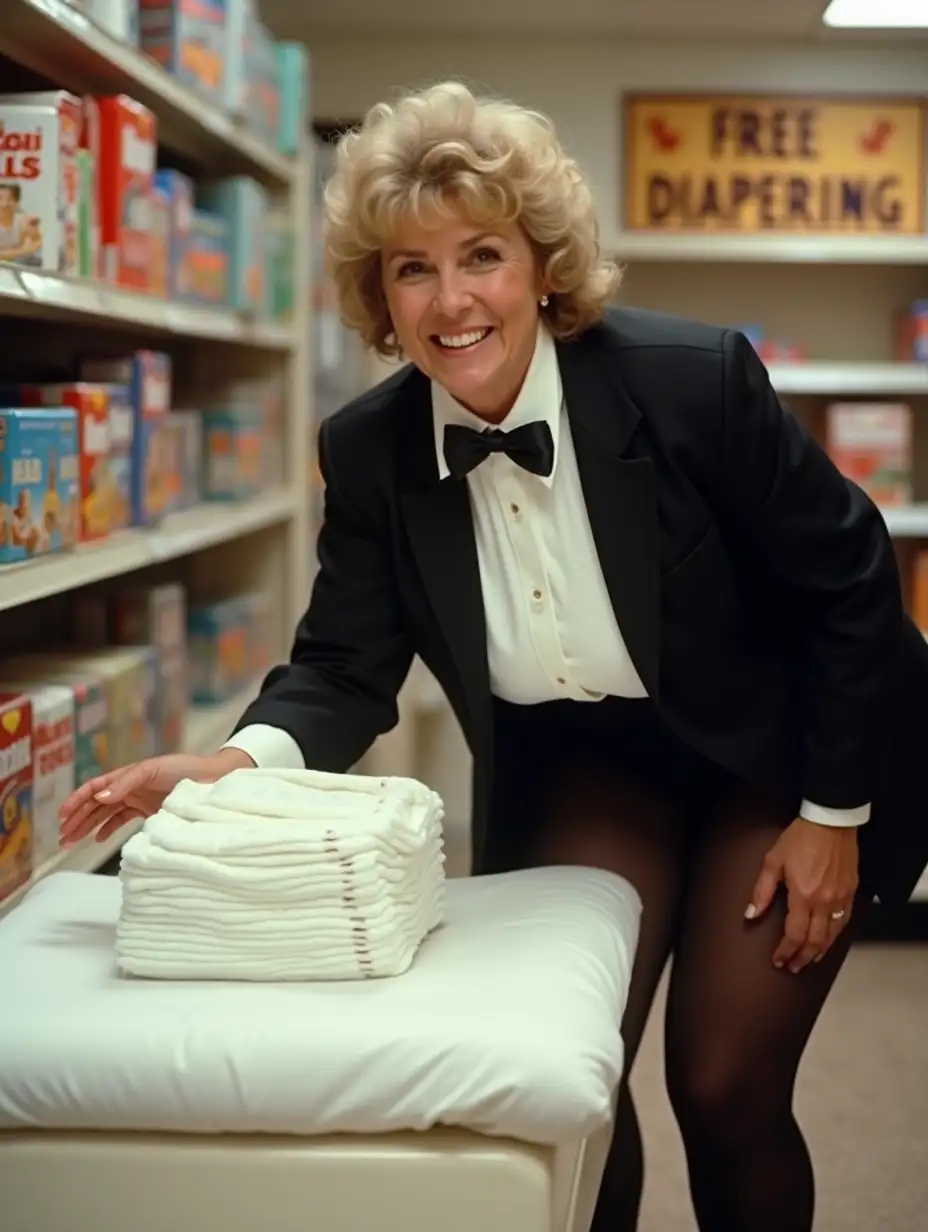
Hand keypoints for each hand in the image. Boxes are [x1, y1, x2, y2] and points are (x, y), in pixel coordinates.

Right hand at [59, 747, 255, 847]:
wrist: (214, 780)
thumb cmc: (187, 769)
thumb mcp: (154, 770)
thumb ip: (127, 783)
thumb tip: (100, 797)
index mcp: (129, 774)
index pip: (95, 787)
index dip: (77, 800)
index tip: (62, 816)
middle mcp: (131, 787)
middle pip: (96, 804)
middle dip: (77, 820)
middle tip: (62, 838)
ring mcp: (140, 799)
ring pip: (106, 814)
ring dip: (88, 827)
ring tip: (72, 842)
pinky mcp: (150, 811)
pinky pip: (123, 820)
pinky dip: (109, 830)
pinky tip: (98, 840)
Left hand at [746, 817, 858, 972]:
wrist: (830, 822)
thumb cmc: (801, 838)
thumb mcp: (773, 861)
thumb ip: (761, 891)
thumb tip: (751, 914)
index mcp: (803, 896)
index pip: (794, 935)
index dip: (785, 952)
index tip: (778, 961)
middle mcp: (824, 902)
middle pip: (815, 941)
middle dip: (802, 958)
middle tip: (793, 968)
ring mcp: (840, 898)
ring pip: (832, 935)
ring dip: (819, 951)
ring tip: (809, 959)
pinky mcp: (851, 891)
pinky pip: (844, 921)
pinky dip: (835, 935)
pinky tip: (829, 938)